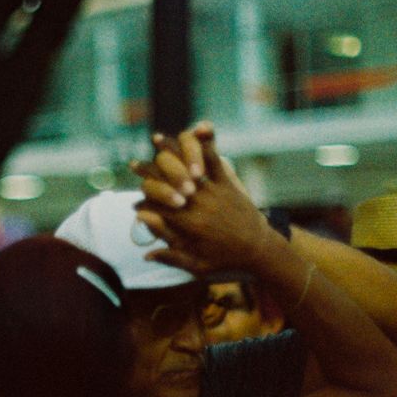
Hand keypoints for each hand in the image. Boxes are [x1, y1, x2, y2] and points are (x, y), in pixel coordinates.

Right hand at [132, 124, 269, 274]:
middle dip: (148, 172)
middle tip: (136, 165)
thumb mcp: (197, 266)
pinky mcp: (227, 185)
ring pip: (185, 167)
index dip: (144, 204)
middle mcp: (196, 205)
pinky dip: (205, 145)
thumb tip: (146, 253)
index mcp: (186, 226)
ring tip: (156, 139)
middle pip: (165, 182)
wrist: (260, 250)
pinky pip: (215, 160)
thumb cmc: (227, 261)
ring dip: (170, 151)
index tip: (136, 203)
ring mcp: (212, 193)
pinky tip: (196, 131)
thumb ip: (171, 257)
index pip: (156, 209)